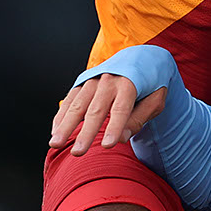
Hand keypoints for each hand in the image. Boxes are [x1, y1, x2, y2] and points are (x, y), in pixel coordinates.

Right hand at [49, 76, 167, 156]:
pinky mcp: (82, 82)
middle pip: (95, 110)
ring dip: (65, 126)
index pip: (121, 109)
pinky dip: (61, 116)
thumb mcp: (155, 100)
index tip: (107, 145)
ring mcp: (93, 80)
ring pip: (77, 105)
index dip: (114, 127)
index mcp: (129, 83)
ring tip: (55, 143)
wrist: (139, 57)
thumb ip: (140, 118)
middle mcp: (108, 80)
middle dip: (85, 133)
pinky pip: (70, 100)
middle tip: (78, 152)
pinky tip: (55, 132)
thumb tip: (122, 138)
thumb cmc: (150, 84)